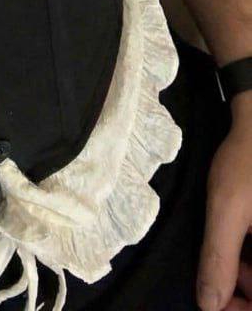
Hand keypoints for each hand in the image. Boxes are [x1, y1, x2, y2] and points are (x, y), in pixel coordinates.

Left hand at [197, 112, 251, 310]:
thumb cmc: (247, 160)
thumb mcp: (228, 208)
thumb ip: (219, 257)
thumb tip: (209, 305)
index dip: (241, 309)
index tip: (215, 300)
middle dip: (245, 288)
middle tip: (224, 263)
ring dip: (247, 272)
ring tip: (233, 240)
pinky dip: (251, 256)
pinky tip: (242, 233)